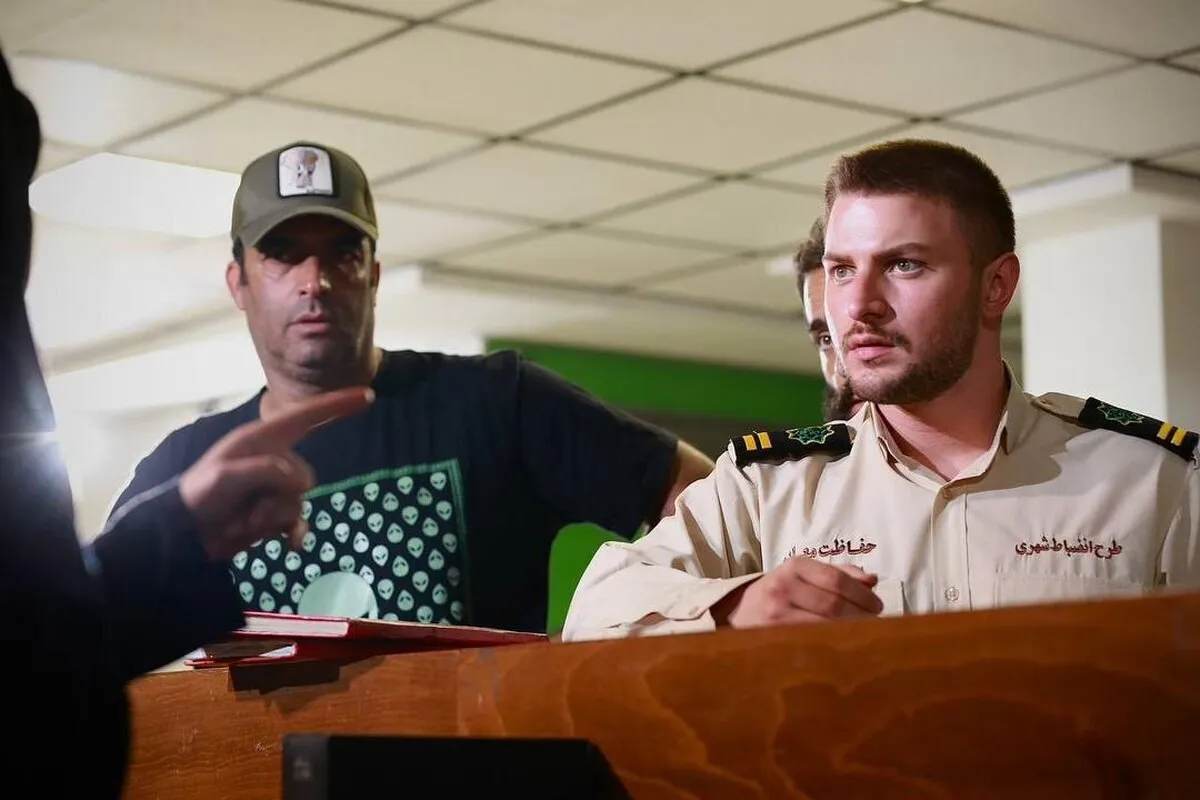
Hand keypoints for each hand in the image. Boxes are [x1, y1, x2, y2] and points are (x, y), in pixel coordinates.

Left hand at [178, 387, 373, 560]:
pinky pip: (298, 521)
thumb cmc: (198, 497)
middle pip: (304, 475)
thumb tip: (298, 482)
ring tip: (242, 522)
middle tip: (245, 506)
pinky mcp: (272, 514)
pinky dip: (294, 533)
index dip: (337, 405)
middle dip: (279, 496)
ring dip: (272, 517)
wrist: (183, 536)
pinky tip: (289, 546)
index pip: (307, 416)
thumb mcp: (226, 477)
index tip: (368, 395)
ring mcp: (273, 489)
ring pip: (300, 501)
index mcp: (261, 440)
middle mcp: (272, 460)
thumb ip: (265, 470)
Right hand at [714, 556, 882, 628]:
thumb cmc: (778, 595)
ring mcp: (776, 614)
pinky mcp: (773, 636)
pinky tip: (842, 646)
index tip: (877, 605)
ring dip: (850, 630)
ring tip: (863, 634)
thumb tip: (871, 580)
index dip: (862, 594)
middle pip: (833, 603)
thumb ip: (836, 575)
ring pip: (824, 624)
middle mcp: (782, 587)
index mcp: (793, 567)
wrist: (737, 615)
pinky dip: (831, 644)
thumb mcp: (801, 576)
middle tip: (875, 623)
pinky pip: (811, 641)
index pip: (835, 579)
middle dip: (861, 614)